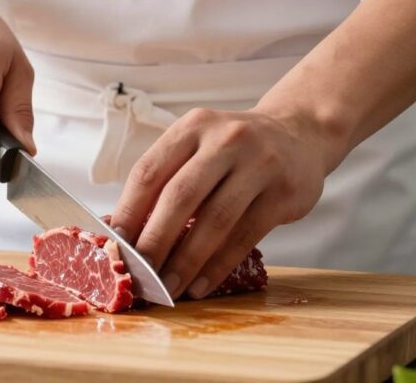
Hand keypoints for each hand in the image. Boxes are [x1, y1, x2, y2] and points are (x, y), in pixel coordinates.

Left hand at [110, 106, 333, 298]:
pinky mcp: (284, 193)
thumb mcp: (199, 147)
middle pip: (179, 195)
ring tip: (168, 287)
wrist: (300, 134)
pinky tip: (201, 284)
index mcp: (192, 127)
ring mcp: (259, 164)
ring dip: (187, 260)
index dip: (128, 210)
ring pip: (214, 219)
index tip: (115, 244)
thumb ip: (167, 179)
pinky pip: (245, 236)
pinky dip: (218, 265)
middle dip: (154, 240)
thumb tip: (122, 230)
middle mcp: (225, 140)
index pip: (149, 171)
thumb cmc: (234, 151)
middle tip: (139, 273)